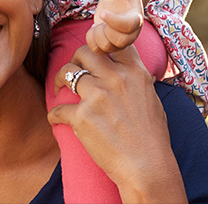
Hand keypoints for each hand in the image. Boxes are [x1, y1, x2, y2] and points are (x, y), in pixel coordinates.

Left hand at [48, 45, 186, 201]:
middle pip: (85, 52)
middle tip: (72, 71)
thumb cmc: (153, 137)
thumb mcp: (152, 99)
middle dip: (75, 59)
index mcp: (135, 72)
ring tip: (58, 89)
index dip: (99, 43)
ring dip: (59, 80)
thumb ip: (138, 81)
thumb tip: (132, 74)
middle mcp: (116, 79)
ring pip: (68, 72)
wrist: (147, 165)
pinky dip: (54, 115)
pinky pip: (58, 109)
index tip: (94, 53)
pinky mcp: (82, 117)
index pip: (112, 42)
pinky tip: (57, 120)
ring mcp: (98, 96)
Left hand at [89, 0, 142, 53]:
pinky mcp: (110, 46)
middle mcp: (131, 34)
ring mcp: (121, 42)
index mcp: (137, 18)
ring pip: (107, 47)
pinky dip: (91, 40)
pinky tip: (94, 30)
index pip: (129, 26)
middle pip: (120, 42)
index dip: (114, 21)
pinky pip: (98, 51)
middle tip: (102, 16)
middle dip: (105, 30)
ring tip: (99, 23)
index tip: (103, 12)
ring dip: (97, 34)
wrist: (122, 1)